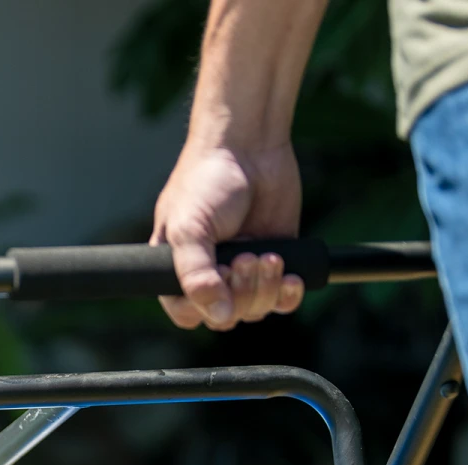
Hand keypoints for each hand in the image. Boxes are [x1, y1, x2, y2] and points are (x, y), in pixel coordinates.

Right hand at [153, 139, 304, 329]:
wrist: (250, 144)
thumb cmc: (207, 180)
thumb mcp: (188, 229)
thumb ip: (196, 275)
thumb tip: (218, 315)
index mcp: (178, 270)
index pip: (188, 314)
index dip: (205, 307)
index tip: (217, 276)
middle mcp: (211, 276)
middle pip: (227, 316)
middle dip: (241, 292)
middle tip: (245, 256)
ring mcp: (243, 272)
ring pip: (256, 309)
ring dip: (265, 288)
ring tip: (266, 254)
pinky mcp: (275, 263)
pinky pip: (283, 301)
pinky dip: (288, 295)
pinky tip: (290, 276)